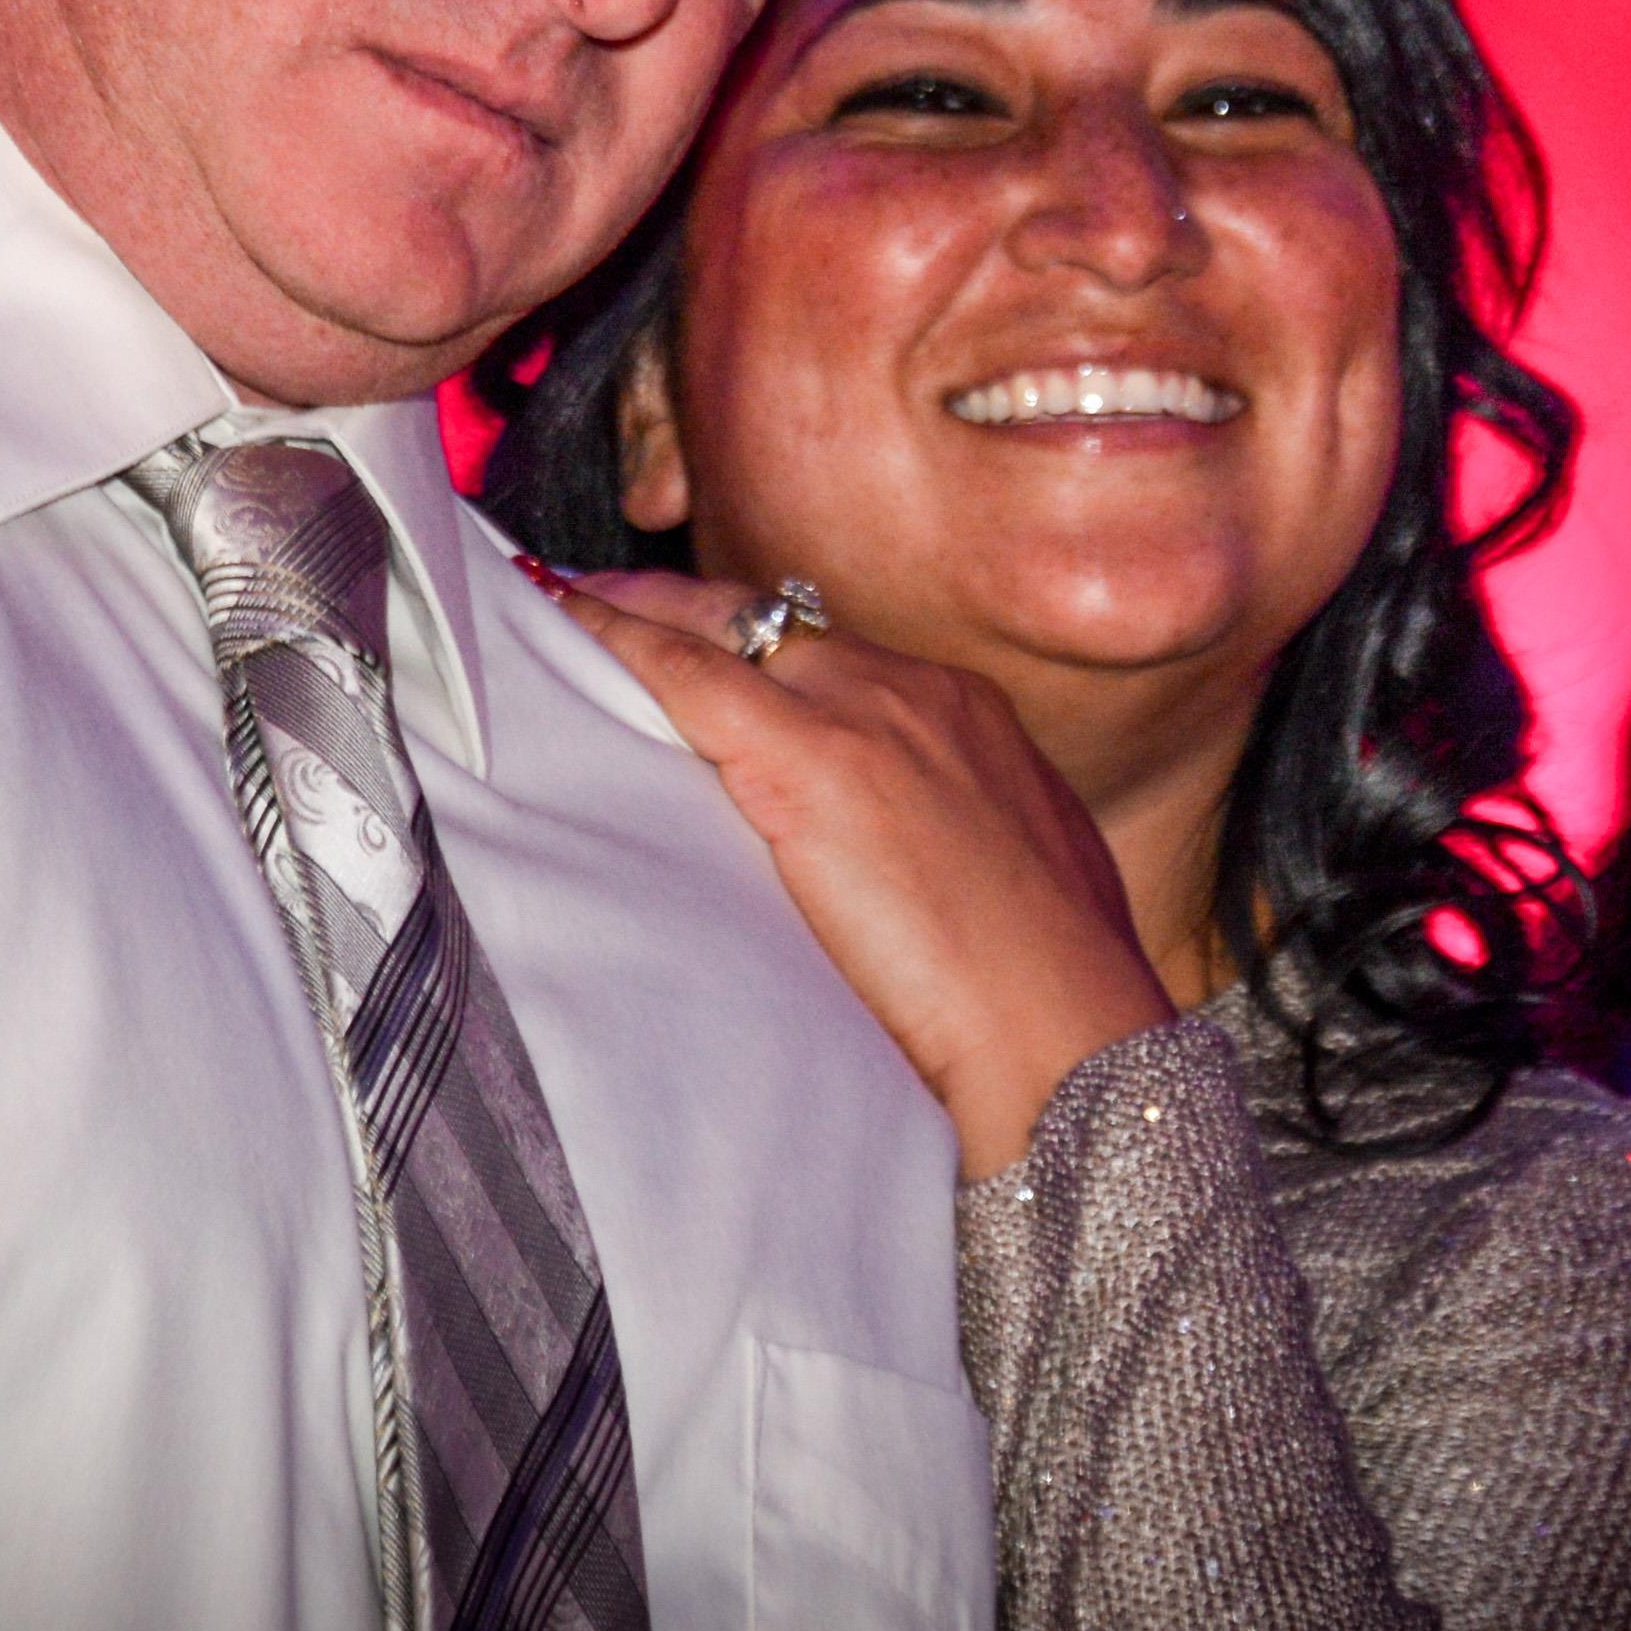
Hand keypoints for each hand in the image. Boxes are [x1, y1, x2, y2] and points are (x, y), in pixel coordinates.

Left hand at [545, 568, 1177, 1179]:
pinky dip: (619, 641)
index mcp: (969, 715)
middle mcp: (918, 691)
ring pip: (725, 625)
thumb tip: (914, 871)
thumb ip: (953, 842)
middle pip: (777, 621)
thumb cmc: (1053, 994)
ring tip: (566, 604)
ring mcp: (867, 716)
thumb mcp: (1018, 881)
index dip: (765, 647)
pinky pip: (689, 675)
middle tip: (611, 599)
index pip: (837, 653)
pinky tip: (562, 625)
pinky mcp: (813, 761)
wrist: (1068, 1031)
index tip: (715, 644)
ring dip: (642, 611)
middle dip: (693, 605)